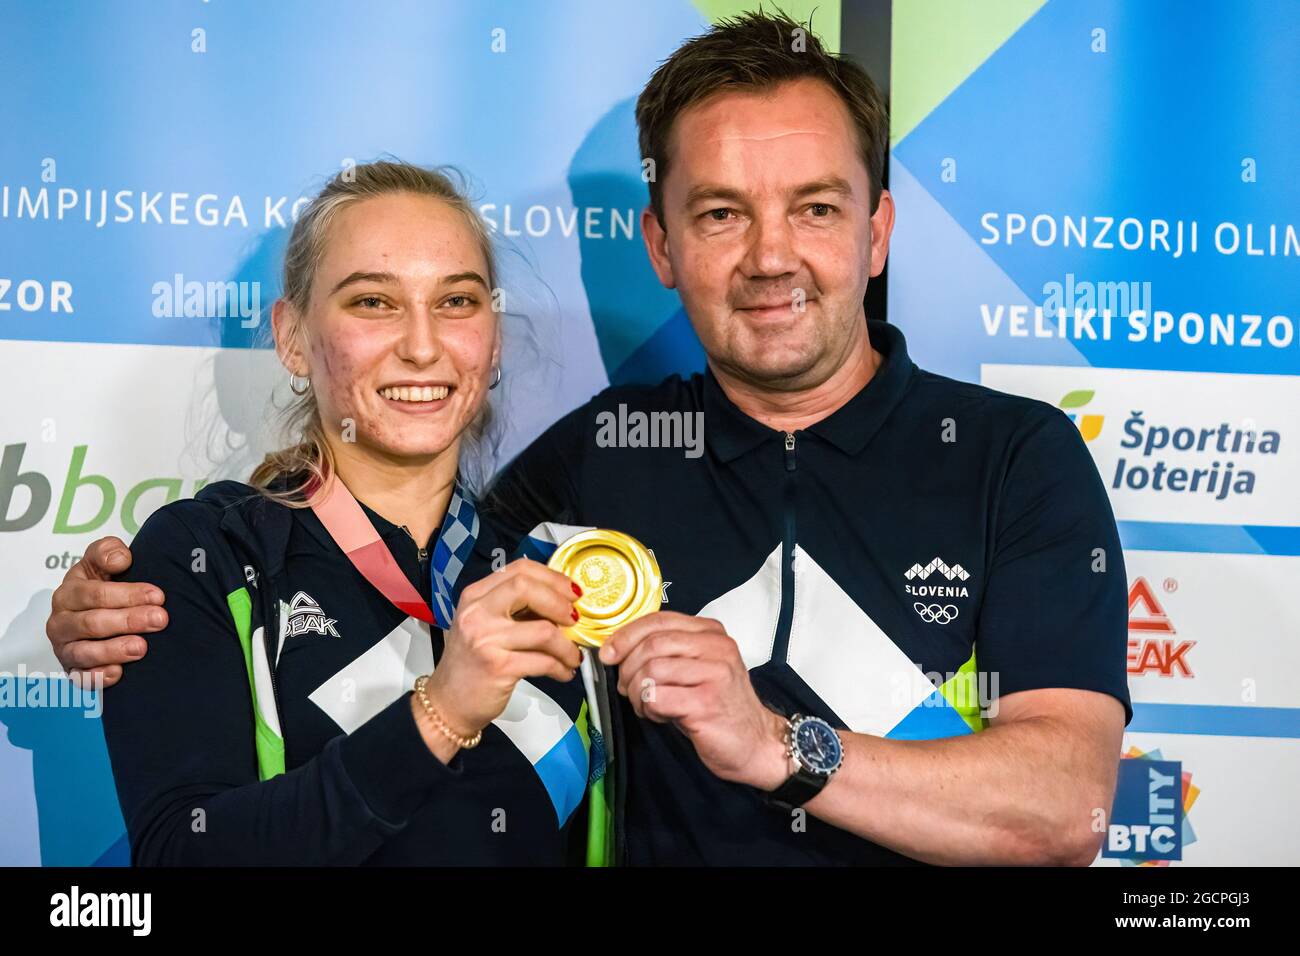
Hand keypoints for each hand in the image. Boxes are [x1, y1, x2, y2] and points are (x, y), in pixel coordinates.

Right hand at [46, 536, 166, 687]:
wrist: (99, 610)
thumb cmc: (104, 583)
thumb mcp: (102, 560)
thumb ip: (108, 551)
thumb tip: (121, 560)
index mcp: (69, 592)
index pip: (95, 593)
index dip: (127, 594)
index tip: (158, 596)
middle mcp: (61, 621)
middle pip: (92, 623)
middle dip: (128, 621)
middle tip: (160, 620)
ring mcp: (65, 647)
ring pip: (84, 652)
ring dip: (114, 650)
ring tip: (142, 648)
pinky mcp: (73, 670)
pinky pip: (81, 678)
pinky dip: (98, 677)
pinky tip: (119, 673)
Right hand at [421, 558, 583, 741]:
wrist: (448, 702)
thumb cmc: (471, 663)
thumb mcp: (485, 625)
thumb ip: (515, 609)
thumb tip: (561, 601)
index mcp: (475, 596)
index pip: (519, 569)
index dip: (553, 577)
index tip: (571, 591)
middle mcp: (477, 613)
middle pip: (528, 587)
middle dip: (560, 602)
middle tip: (575, 619)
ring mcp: (485, 639)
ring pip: (544, 630)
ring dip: (568, 645)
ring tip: (573, 656)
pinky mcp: (497, 667)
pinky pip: (543, 661)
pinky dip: (561, 667)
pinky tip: (563, 671)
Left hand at [598, 611, 790, 789]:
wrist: (756, 743)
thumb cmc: (720, 707)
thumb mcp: (695, 668)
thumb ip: (667, 652)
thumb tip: (619, 649)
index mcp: (711, 633)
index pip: (659, 620)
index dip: (626, 635)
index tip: (609, 652)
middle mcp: (717, 648)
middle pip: (652, 644)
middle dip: (628, 668)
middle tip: (627, 688)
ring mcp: (715, 674)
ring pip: (651, 670)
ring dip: (637, 692)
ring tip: (647, 705)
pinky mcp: (707, 703)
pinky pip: (656, 697)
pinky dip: (648, 708)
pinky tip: (660, 715)